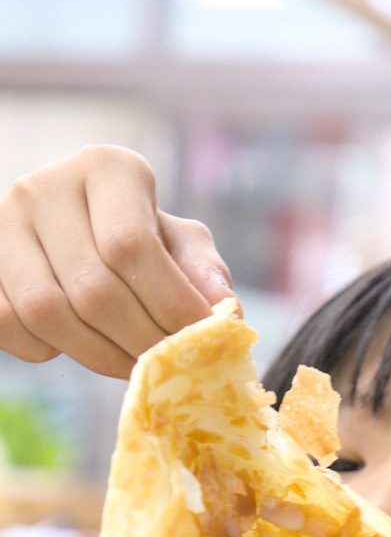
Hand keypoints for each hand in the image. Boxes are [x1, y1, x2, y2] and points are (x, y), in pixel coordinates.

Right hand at [0, 144, 236, 377]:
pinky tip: (76, 346)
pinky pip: (7, 323)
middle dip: (139, 341)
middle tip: (168, 368)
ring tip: (133, 367)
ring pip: (46, 312)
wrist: (82, 237)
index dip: (168, 304)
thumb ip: (205, 273)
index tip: (198, 341)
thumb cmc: (145, 240)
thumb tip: (222, 311)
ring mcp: (4, 223)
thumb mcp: (183, 244)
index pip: (131, 245)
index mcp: (108, 168)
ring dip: (97, 355)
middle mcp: (47, 186)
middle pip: (92, 288)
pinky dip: (45, 350)